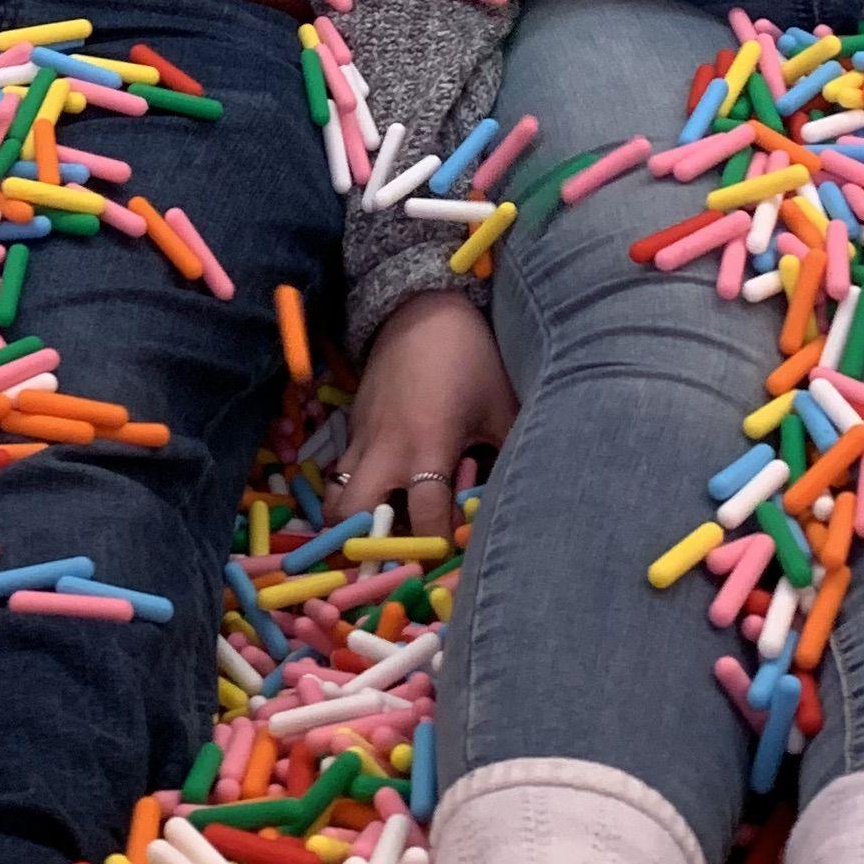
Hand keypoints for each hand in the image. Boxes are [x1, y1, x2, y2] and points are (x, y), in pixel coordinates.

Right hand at [335, 294, 516, 544]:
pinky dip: (357, 488)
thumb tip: (525, 495)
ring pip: (337, 497)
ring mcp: (362, 437)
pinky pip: (343, 470)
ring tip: (383, 527)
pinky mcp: (351, 424)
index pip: (426, 517)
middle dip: (370, 543)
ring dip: (355, 518)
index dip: (439, 544)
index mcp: (427, 446)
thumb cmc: (470, 358)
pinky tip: (386, 486)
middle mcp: (386, 449)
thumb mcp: (501, 406)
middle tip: (399, 551)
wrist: (422, 309)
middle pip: (354, 517)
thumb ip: (509, 453)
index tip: (453, 555)